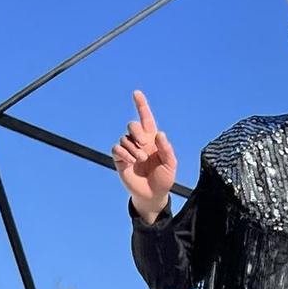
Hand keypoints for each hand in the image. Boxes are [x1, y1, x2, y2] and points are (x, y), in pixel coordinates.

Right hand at [112, 90, 176, 222]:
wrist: (153, 195)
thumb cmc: (163, 179)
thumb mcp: (170, 165)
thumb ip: (166, 149)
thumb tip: (160, 134)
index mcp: (153, 140)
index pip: (146, 119)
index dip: (141, 106)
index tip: (136, 93)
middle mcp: (139, 142)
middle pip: (132, 125)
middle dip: (136, 131)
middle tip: (144, 144)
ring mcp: (129, 150)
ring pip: (124, 138)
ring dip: (133, 148)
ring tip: (141, 160)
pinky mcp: (120, 159)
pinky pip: (117, 148)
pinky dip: (124, 153)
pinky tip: (131, 162)